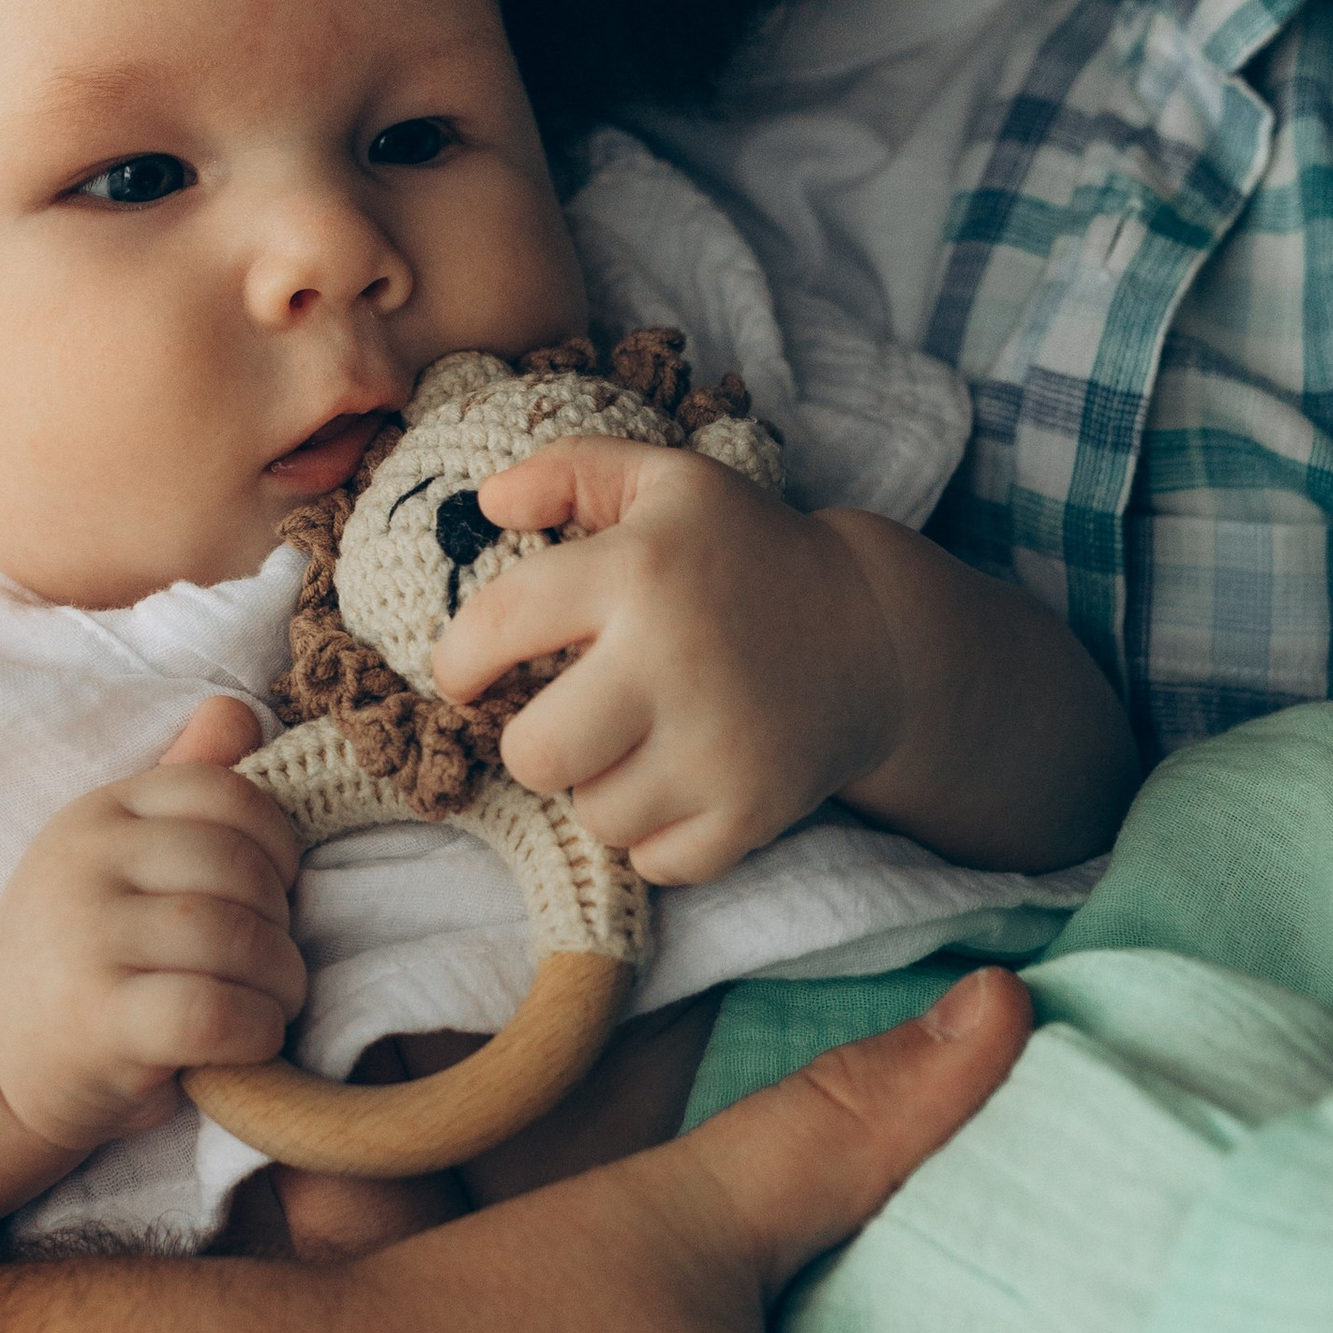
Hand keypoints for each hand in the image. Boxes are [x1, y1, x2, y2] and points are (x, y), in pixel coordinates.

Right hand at [0, 695, 304, 1154]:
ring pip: (235, 940)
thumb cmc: (82, 946)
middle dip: (283, 921)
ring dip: (280, 981)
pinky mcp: (96, 1021)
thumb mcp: (116, 854)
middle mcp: (85, 864)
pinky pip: (215, 1011)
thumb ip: (179, 784)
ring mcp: (86, 940)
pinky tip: (249, 1039)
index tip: (274, 888)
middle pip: (238, 870)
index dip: (276, 842)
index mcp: (98, 812)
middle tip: (274, 960)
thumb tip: (237, 710)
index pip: (224, 793)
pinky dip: (256, 1028)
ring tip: (270, 1000)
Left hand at [432, 436, 899, 881]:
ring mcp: (718, 747)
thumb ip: (570, 470)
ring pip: (594, 815)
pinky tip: (681, 780)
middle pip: (533, 756)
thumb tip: (488, 501)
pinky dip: (658, 834)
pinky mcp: (754, 812)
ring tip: (641, 742)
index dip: (458, 659)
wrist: (874, 631)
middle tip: (569, 716)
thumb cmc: (744, 553)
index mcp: (640, 570)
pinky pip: (655, 862)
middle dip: (535, 742)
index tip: (465, 672)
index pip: (498, 625)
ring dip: (603, 787)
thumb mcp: (667, 482)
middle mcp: (675, 661)